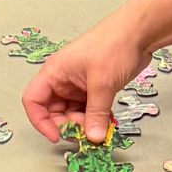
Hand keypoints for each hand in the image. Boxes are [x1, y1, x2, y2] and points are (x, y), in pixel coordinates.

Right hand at [21, 11, 149, 143]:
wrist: (139, 33)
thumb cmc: (113, 47)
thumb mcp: (102, 83)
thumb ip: (96, 113)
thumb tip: (93, 139)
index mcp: (54, 72)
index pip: (33, 100)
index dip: (40, 121)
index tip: (56, 137)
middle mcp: (62, 80)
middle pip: (53, 112)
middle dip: (67, 126)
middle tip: (87, 133)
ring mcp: (78, 85)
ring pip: (71, 114)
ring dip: (84, 125)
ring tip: (101, 127)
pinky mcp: (94, 89)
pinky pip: (88, 111)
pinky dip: (95, 120)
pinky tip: (107, 122)